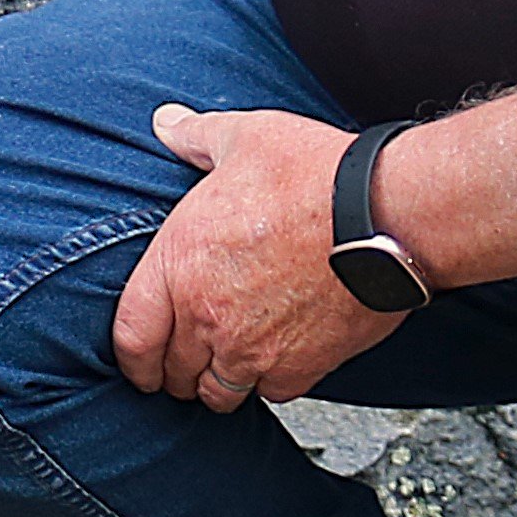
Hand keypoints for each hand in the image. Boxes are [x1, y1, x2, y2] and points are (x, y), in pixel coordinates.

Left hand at [109, 103, 409, 409]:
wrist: (385, 214)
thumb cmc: (314, 176)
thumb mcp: (243, 138)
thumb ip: (196, 137)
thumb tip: (165, 122)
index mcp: (179, 264)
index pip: (131, 336)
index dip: (132, 358)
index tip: (138, 365)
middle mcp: (207, 316)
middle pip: (174, 371)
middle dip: (175, 372)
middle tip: (183, 367)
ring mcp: (253, 348)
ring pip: (219, 392)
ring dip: (218, 383)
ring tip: (226, 369)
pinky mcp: (301, 366)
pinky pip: (272, 393)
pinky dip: (270, 384)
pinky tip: (275, 363)